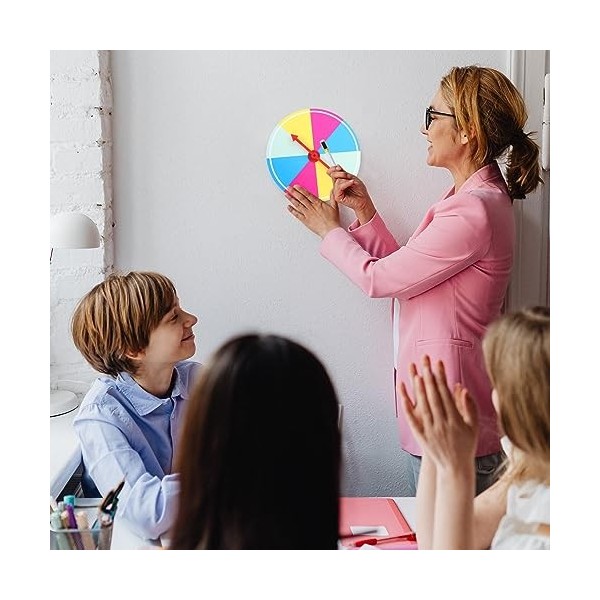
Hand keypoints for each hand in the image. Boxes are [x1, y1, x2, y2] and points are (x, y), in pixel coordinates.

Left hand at [284, 185, 339, 237]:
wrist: (330, 230)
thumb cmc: (332, 220)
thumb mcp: (334, 207)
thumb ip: (332, 197)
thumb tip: (332, 190)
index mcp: (317, 203)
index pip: (307, 194)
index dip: (301, 190)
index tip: (296, 186)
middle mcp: (311, 208)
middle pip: (301, 198)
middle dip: (293, 192)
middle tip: (288, 188)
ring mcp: (307, 214)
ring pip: (298, 205)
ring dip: (291, 199)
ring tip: (286, 195)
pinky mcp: (305, 221)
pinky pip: (297, 215)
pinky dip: (292, 210)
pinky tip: (289, 207)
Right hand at [327, 166, 374, 221]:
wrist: (363, 200)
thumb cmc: (360, 191)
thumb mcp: (352, 178)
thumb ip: (344, 173)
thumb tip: (337, 167)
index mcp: (340, 182)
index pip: (332, 173)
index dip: (333, 169)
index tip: (338, 167)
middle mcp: (337, 187)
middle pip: (333, 176)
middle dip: (341, 173)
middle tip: (347, 175)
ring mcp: (336, 192)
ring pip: (337, 181)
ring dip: (346, 179)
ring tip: (352, 182)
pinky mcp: (337, 197)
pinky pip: (339, 187)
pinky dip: (346, 183)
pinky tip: (351, 182)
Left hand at [399, 355, 478, 473]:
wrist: (455, 467)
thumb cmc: (466, 445)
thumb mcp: (473, 426)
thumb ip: (469, 406)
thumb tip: (462, 388)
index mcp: (456, 420)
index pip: (447, 393)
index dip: (442, 377)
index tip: (438, 363)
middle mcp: (442, 423)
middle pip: (434, 396)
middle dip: (430, 376)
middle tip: (425, 360)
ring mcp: (430, 429)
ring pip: (423, 405)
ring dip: (419, 388)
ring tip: (416, 372)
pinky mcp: (421, 435)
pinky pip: (412, 417)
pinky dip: (406, 404)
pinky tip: (403, 392)